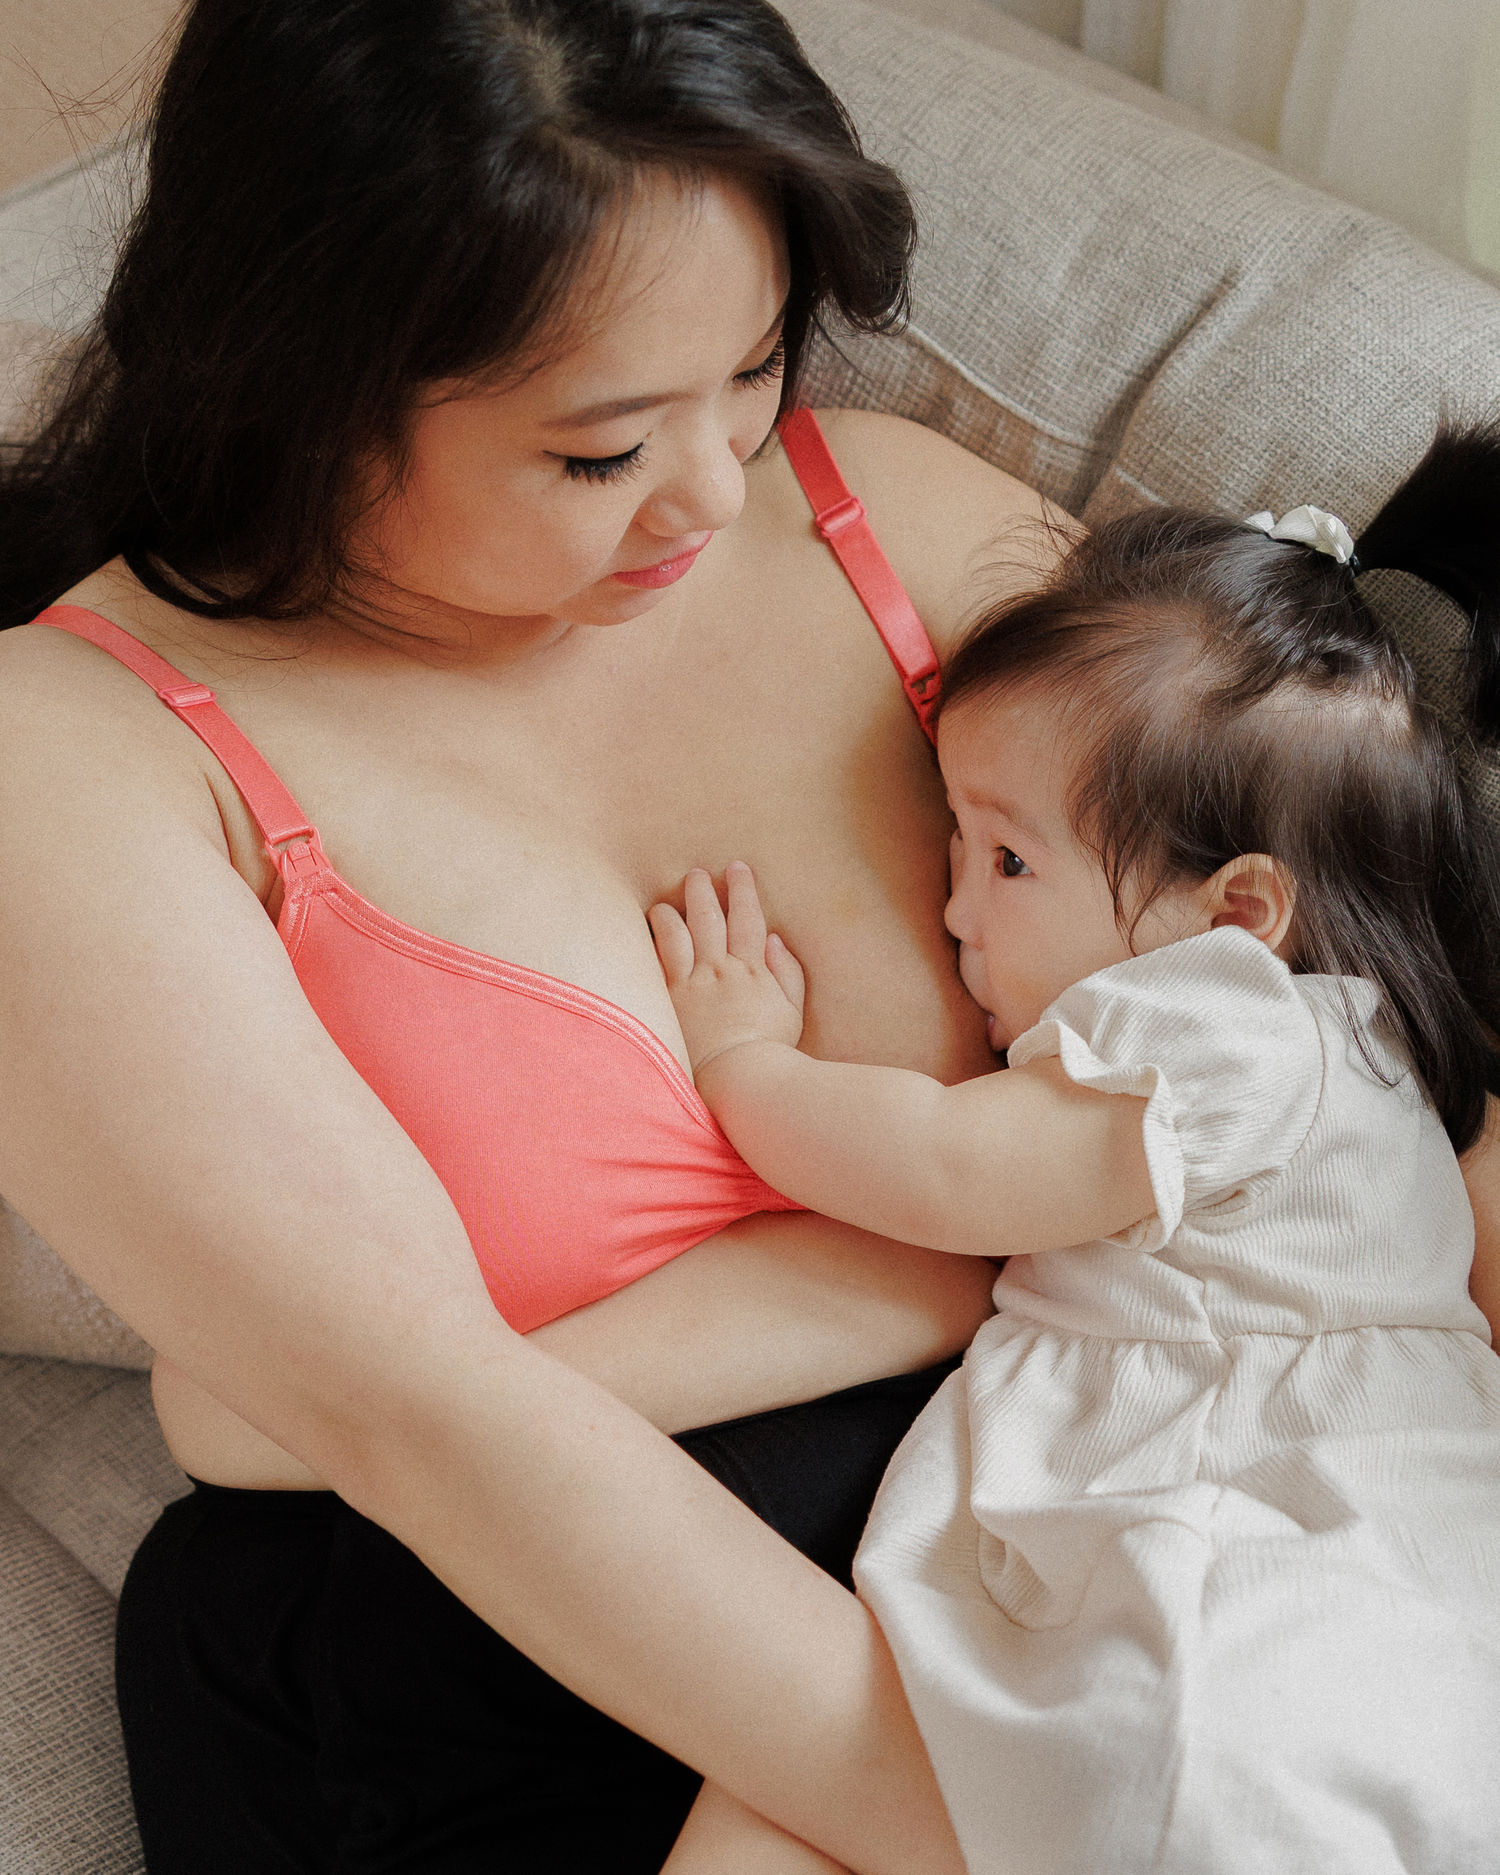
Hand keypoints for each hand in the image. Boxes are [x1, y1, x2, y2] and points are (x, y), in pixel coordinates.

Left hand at [649, 862, 805, 1075]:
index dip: (742, 889)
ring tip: (665, 904)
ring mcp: (689, 985)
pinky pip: (654, 963)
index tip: (737, 868)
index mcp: (751, 969)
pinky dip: (650, 944)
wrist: (738, 1077)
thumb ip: (787, 972)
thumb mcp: (793, 1010)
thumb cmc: (770, 1050)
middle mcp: (718, 970)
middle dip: (703, 890)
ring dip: (670, 913)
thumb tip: (774, 940)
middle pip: (708, 918)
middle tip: (696, 874)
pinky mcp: (667, 1003)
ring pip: (675, 934)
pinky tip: (644, 935)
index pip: (747, 918)